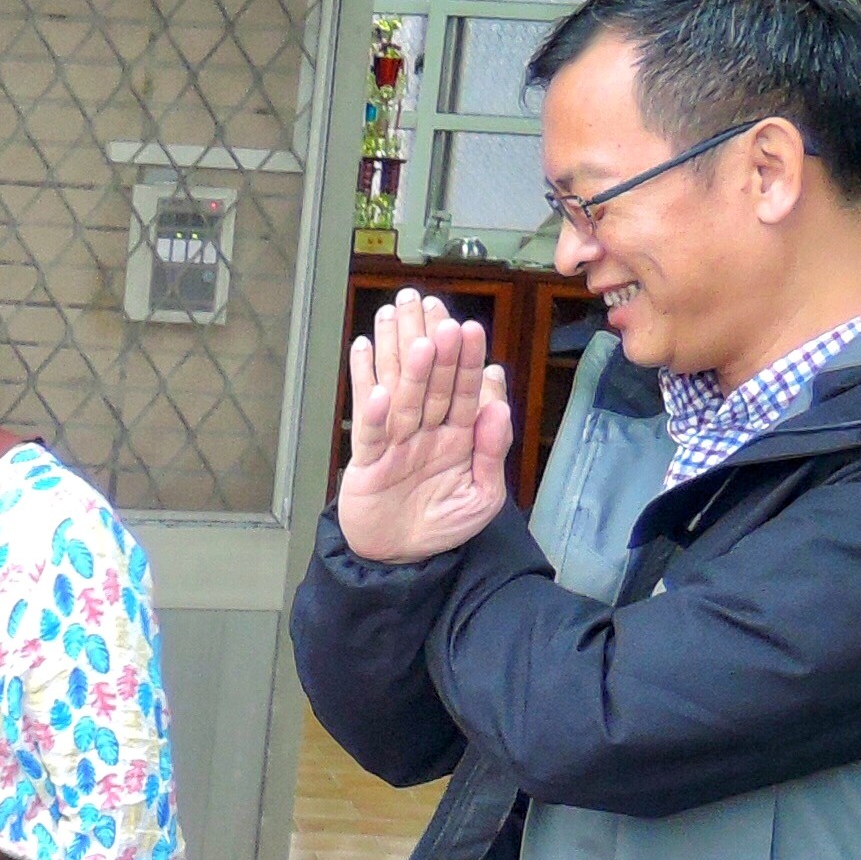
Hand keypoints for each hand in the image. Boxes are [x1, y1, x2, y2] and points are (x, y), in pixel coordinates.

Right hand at [336, 292, 513, 565]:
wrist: (400, 557)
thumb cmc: (443, 525)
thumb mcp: (482, 498)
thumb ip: (492, 454)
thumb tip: (497, 406)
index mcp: (460, 436)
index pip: (466, 391)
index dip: (466, 359)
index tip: (467, 327)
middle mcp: (428, 430)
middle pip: (431, 379)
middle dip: (430, 339)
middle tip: (426, 302)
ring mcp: (397, 441)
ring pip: (398, 389)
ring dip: (396, 350)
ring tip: (394, 313)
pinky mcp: (368, 459)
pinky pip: (367, 424)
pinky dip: (366, 391)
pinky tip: (363, 354)